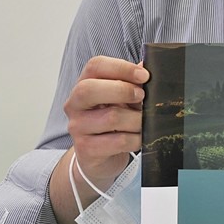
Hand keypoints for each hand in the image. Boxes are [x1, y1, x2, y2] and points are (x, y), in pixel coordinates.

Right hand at [64, 55, 148, 182]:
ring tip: (143, 122)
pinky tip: (138, 138)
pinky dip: (136, 139)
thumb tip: (148, 66)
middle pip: (89, 89)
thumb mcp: (122, 98)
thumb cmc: (113, 122)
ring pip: (111, 117)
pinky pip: (118, 141)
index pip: (95, 66)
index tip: (144, 75)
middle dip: (123, 91)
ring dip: (137, 119)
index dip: (122, 67)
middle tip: (142, 97)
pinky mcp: (86, 149)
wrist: (99, 157)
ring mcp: (78, 127)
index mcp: (84, 84)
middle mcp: (75, 104)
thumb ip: (133, 83)